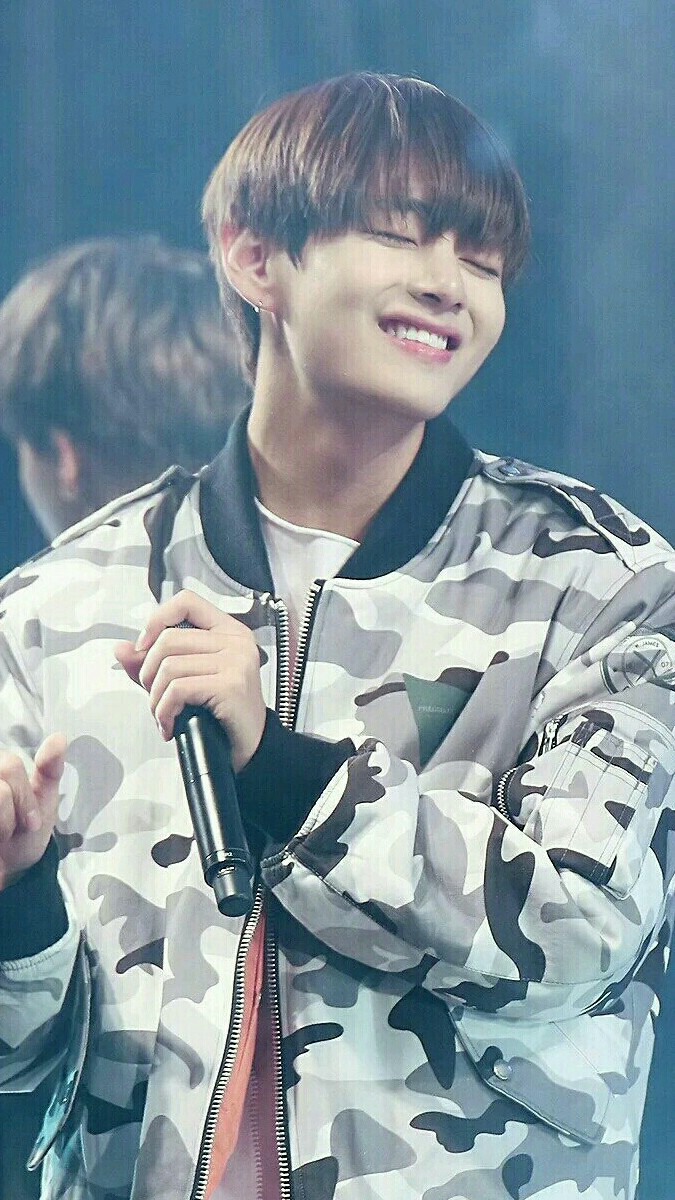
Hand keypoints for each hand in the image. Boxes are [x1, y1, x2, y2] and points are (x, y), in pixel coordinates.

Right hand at [0, 733, 66, 889]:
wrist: (7, 868)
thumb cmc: (25, 831)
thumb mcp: (44, 800)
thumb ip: (50, 769)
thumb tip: (59, 737)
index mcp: (1, 766)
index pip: (10, 766)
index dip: (24, 800)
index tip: (32, 824)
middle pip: (1, 780)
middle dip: (14, 812)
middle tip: (12, 830)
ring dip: (2, 824)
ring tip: (1, 833)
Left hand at [114, 590, 266, 773]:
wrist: (249, 747)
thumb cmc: (220, 714)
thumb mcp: (184, 682)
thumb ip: (153, 663)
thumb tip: (121, 648)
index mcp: (227, 631)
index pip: (186, 602)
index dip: (158, 619)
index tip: (144, 647)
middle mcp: (235, 641)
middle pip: (169, 639)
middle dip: (147, 673)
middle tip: (154, 697)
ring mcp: (236, 661)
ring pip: (169, 666)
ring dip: (155, 698)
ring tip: (162, 715)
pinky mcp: (231, 685)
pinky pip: (178, 689)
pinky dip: (164, 710)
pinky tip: (169, 725)